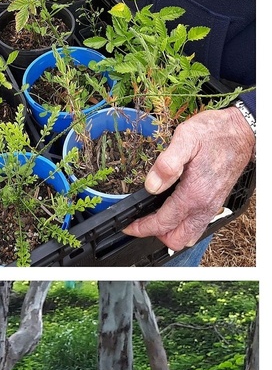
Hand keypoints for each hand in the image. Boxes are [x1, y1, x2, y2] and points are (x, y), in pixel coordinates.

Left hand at [125, 108, 254, 251]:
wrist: (241, 131)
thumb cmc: (215, 133)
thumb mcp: (186, 139)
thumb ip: (167, 163)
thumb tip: (151, 186)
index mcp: (193, 194)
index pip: (162, 224)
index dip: (141, 228)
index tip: (127, 226)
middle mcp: (204, 205)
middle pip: (176, 239)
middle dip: (155, 234)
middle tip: (141, 221)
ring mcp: (211, 205)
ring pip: (189, 235)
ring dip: (170, 231)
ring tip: (155, 216)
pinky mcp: (215, 201)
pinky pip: (198, 225)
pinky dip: (183, 225)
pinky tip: (172, 209)